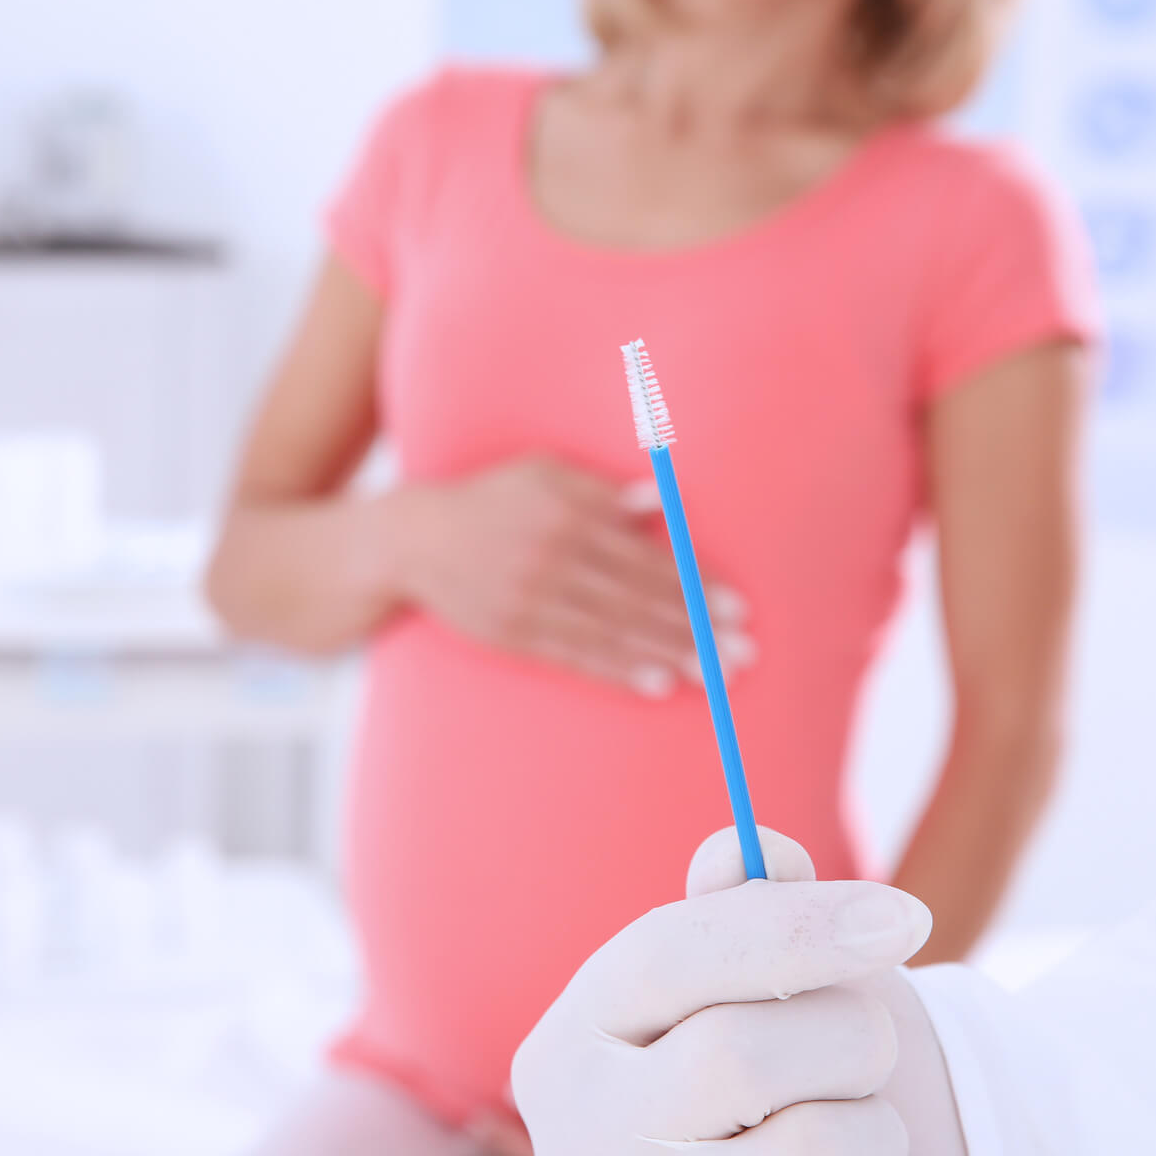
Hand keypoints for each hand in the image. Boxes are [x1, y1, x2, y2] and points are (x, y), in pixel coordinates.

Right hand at [391, 455, 752, 696]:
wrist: (412, 539)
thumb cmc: (492, 499)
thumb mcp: (542, 473)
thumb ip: (601, 490)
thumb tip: (660, 500)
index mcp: (567, 512)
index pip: (645, 558)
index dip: (694, 586)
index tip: (737, 608)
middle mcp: (551, 557)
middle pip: (638, 601)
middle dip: (695, 629)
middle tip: (744, 653)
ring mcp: (530, 599)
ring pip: (612, 633)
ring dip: (669, 655)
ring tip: (715, 675)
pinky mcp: (511, 633)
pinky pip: (574, 656)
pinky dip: (619, 670)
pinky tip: (658, 682)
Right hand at [511, 827, 933, 1155]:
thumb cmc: (760, 1098)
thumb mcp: (737, 1001)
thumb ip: (742, 918)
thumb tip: (756, 847)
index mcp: (566, 1055)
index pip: (667, 954)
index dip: (795, 924)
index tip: (904, 916)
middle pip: (744, 1053)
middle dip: (847, 1036)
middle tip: (865, 1054)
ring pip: (818, 1154)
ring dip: (876, 1136)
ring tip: (853, 1146)